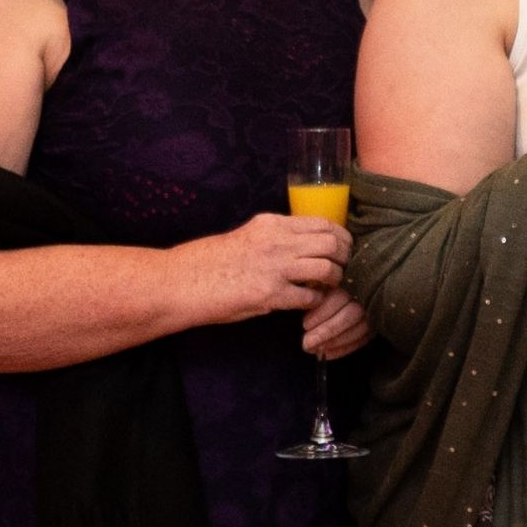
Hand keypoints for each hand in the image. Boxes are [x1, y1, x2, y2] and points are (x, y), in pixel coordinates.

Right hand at [184, 208, 349, 326]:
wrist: (182, 281)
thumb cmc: (211, 260)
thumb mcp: (247, 235)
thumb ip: (277, 237)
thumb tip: (307, 244)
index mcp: (272, 224)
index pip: (323, 223)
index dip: (342, 237)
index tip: (344, 248)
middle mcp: (277, 241)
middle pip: (332, 243)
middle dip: (345, 257)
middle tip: (344, 269)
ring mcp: (274, 268)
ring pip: (327, 268)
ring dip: (334, 280)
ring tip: (329, 287)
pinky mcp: (270, 294)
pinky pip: (309, 297)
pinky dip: (316, 302)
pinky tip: (310, 303)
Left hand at [300, 290, 370, 360]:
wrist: (348, 289)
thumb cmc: (326, 288)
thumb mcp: (319, 283)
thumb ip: (315, 290)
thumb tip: (305, 305)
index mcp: (349, 282)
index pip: (338, 298)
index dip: (321, 313)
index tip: (305, 325)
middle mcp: (365, 297)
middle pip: (349, 315)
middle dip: (326, 331)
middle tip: (307, 343)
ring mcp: (373, 312)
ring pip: (358, 330)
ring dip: (335, 342)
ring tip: (316, 350)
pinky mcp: (375, 326)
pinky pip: (362, 340)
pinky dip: (345, 349)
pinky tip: (328, 354)